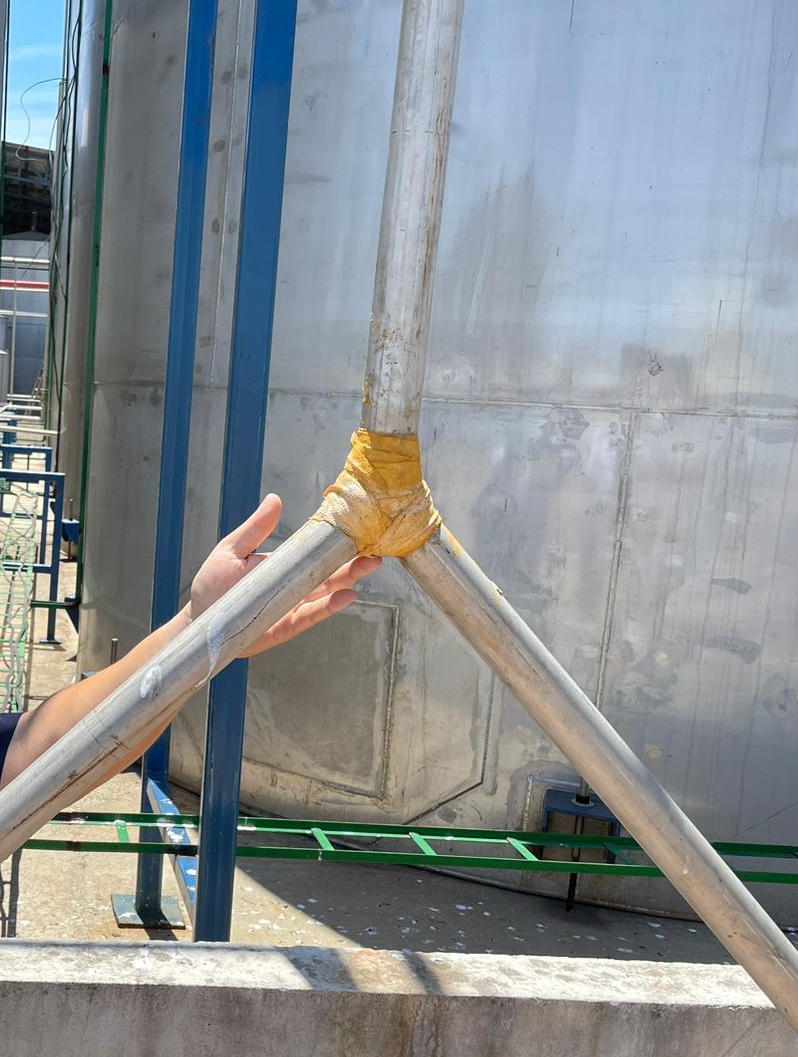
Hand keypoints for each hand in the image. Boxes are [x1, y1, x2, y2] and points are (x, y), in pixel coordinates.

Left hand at [188, 493, 379, 655]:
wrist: (199, 620)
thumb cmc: (213, 584)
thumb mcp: (232, 550)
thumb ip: (255, 529)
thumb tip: (275, 499)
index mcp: (285, 567)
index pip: (316, 555)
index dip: (337, 546)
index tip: (358, 533)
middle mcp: (293, 588)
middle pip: (329, 576)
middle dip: (353, 565)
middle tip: (376, 553)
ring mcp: (291, 608)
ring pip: (325, 595)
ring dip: (347, 583)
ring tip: (367, 568)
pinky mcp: (283, 628)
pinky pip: (309, 617)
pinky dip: (327, 608)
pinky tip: (345, 597)